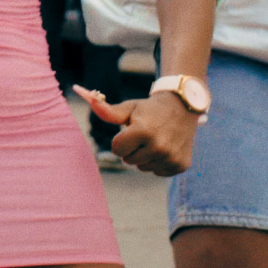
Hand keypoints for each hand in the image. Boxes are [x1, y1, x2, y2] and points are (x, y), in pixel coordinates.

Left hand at [74, 86, 198, 175]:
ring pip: (143, 167)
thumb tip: (85, 95)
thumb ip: (106, 111)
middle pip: (129, 160)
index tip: (128, 132)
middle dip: (131, 149)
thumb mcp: (128, 108)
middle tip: (142, 136)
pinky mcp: (181, 165)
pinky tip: (164, 148)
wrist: (182, 108)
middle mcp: (159, 146)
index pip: (117, 150)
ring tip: (154, 141)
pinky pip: (158, 172)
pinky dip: (158, 162)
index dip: (119, 141)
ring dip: (144, 157)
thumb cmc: (148, 109)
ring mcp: (171, 157)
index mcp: (143, 131)